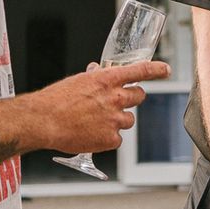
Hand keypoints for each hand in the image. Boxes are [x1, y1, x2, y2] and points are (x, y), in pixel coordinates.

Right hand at [33, 60, 168, 152]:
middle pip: (139, 96)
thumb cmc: (55, 100)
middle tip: (116, 104)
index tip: (165, 69)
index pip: (140, 71)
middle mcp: (115, 98)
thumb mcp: (78, 81)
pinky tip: (91, 134)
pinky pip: (117, 138)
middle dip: (131, 99)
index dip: (156, 69)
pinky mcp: (111, 139)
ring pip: (128, 120)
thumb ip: (95, 78)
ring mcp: (115, 119)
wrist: (44, 121)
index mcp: (107, 79)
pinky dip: (107, 138)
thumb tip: (99, 72)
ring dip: (118, 120)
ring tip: (96, 122)